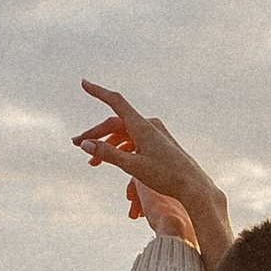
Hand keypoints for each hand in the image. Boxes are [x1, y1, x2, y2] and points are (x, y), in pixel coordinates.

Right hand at [74, 83, 228, 260]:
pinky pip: (134, 140)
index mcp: (142, 126)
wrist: (194, 187)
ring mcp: (156, 133)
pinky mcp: (160, 143)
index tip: (84, 83)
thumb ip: (107, 154)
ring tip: (92, 163)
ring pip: (124, 133)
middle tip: (75, 144)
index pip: (116, 102)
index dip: (98, 92)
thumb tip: (85, 144)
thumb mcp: (132, 166)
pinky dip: (121, 149)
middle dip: (95, 134)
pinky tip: (113, 160)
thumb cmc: (165, 177)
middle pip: (115, 123)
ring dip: (107, 145)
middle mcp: (149, 125)